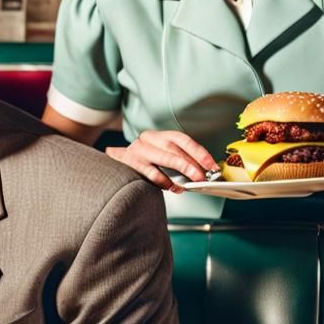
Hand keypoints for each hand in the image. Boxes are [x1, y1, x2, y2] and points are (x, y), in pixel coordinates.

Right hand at [105, 130, 219, 191]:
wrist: (112, 167)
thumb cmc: (140, 164)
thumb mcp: (158, 157)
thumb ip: (177, 161)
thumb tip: (201, 173)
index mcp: (158, 135)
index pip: (182, 139)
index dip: (199, 152)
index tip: (212, 165)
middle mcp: (147, 139)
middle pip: (174, 148)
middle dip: (192, 162)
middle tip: (203, 176)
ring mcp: (137, 150)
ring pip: (164, 157)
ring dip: (181, 169)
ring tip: (192, 181)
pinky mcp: (129, 163)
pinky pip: (150, 172)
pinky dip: (163, 180)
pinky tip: (172, 187)